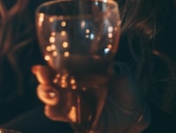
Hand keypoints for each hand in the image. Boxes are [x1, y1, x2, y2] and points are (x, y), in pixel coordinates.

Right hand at [33, 63, 149, 132]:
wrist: (132, 116)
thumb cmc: (127, 91)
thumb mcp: (126, 78)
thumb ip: (121, 72)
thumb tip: (114, 67)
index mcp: (82, 68)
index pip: (62, 60)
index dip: (52, 58)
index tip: (48, 59)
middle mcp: (72, 81)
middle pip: (50, 76)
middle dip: (43, 75)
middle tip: (43, 74)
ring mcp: (70, 98)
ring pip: (48, 93)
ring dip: (45, 92)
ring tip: (52, 93)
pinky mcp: (72, 115)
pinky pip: (56, 113)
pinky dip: (52, 110)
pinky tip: (54, 109)